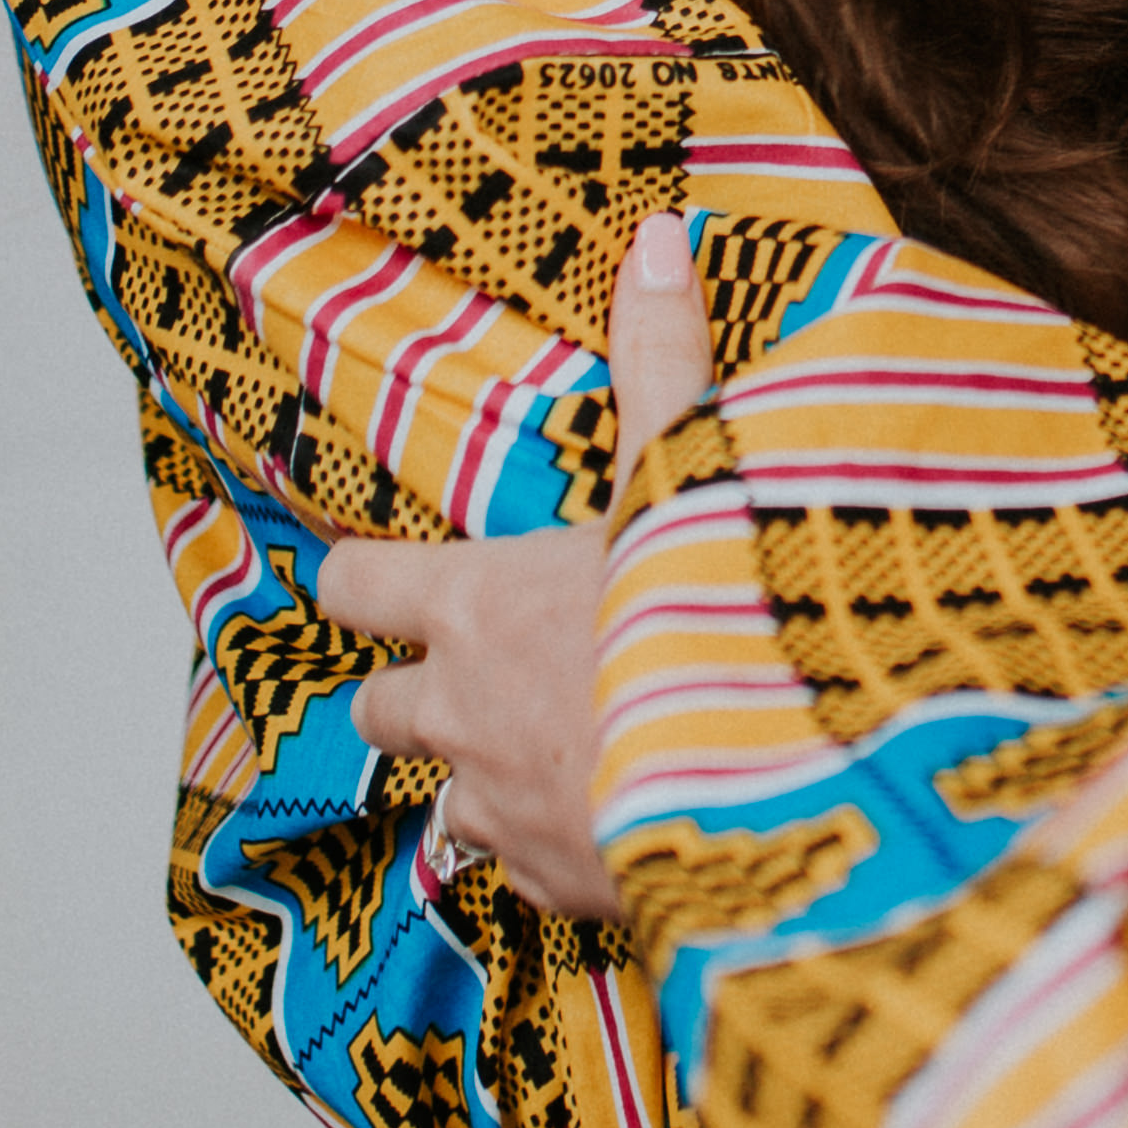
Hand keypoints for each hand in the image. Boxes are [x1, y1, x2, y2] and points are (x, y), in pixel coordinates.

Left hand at [319, 213, 714, 922]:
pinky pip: (522, 877)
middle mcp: (461, 714)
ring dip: (483, 779)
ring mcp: (502, 813)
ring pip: (445, 805)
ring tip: (558, 754)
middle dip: (410, 693)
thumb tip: (655, 236)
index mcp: (475, 606)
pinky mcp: (553, 892)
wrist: (772, 789)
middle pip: (376, 710)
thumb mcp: (685, 476)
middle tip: (473, 671)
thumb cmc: (709, 621)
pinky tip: (617, 823)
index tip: (366, 572)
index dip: (357, 577)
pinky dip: (551, 853)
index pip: (354, 588)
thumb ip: (663, 360)